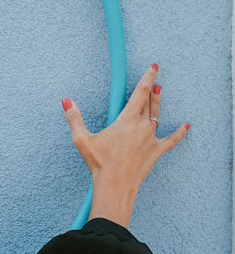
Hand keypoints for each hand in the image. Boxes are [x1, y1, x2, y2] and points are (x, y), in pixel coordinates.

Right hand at [61, 63, 188, 191]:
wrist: (115, 185)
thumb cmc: (99, 163)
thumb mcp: (82, 140)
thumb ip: (74, 118)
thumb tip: (66, 101)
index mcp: (127, 120)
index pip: (140, 93)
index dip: (147, 78)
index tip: (153, 67)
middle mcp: (142, 126)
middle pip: (148, 103)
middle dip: (150, 90)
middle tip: (154, 80)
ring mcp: (151, 139)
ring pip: (156, 117)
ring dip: (157, 104)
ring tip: (160, 92)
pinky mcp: (155, 151)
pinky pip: (171, 140)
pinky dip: (179, 133)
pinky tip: (186, 126)